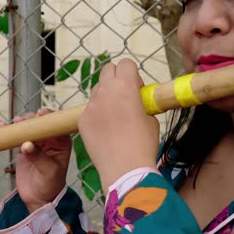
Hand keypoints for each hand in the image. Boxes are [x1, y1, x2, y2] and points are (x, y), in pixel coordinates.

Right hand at [0, 109, 71, 212]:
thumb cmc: (50, 184)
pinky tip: (1, 126)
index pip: (56, 125)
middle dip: (30, 120)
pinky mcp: (23, 147)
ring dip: (19, 124)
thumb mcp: (48, 171)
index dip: (48, 118)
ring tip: (12, 124)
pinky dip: (9, 131)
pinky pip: (16, 136)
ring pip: (27, 128)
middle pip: (39, 123)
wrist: (39, 198)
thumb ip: (38, 157)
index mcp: (61, 142)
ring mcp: (36, 142)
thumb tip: (26, 144)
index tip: (39, 114)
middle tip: (21, 121)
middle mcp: (49, 140)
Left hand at [78, 59, 158, 192]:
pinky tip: (106, 131)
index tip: (137, 89)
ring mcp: (90, 106)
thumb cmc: (143, 143)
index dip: (133, 75)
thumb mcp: (151, 118)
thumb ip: (143, 103)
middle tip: (125, 97)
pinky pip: (90, 110)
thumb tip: (139, 101)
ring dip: (106, 96)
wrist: (125, 169)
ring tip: (116, 117)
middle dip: (117, 79)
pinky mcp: (82, 120)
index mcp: (125, 86)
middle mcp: (105, 91)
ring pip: (97, 90)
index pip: (126, 64)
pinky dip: (98, 115)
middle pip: (108, 70)